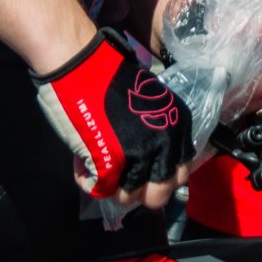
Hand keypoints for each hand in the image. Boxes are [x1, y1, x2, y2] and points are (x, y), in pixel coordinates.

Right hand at [32, 28, 195, 207]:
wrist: (81, 64)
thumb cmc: (110, 77)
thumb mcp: (151, 103)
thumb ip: (159, 133)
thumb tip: (154, 165)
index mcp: (178, 126)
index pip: (180, 174)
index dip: (158, 176)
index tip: (143, 171)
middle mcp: (165, 144)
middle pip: (158, 195)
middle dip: (138, 191)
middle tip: (120, 174)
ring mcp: (138, 156)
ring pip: (126, 198)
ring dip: (111, 187)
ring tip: (98, 163)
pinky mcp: (109, 163)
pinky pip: (100, 190)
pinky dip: (89, 181)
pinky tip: (83, 162)